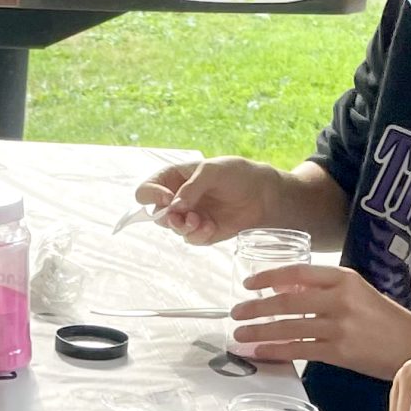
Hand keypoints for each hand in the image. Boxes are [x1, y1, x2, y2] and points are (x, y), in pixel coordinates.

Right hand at [136, 156, 286, 245]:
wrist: (263, 194)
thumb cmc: (236, 174)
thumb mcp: (212, 171)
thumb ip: (191, 188)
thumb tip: (174, 207)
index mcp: (173, 178)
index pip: (147, 190)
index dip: (151, 195)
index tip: (167, 198)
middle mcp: (177, 199)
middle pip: (156, 214)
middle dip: (169, 217)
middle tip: (184, 217)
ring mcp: (189, 216)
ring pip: (173, 229)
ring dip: (184, 227)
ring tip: (201, 222)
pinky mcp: (202, 231)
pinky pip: (190, 239)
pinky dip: (199, 235)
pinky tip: (212, 227)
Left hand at [230, 264, 410, 378]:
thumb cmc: (384, 319)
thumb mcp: (357, 293)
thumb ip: (323, 289)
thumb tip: (284, 289)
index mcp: (345, 278)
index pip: (298, 272)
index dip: (269, 277)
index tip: (248, 284)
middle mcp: (341, 299)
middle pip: (288, 301)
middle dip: (256, 307)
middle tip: (236, 312)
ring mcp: (341, 326)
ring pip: (290, 327)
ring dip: (259, 331)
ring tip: (239, 335)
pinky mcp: (341, 352)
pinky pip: (299, 350)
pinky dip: (275, 351)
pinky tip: (259, 353)